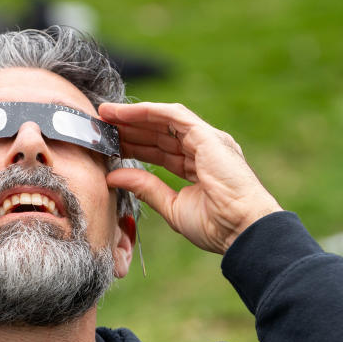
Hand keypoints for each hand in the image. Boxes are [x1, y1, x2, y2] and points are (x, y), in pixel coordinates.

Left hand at [98, 102, 281, 253]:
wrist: (242, 229)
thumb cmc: (216, 225)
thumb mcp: (172, 207)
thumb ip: (146, 188)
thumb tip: (114, 176)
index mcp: (198, 168)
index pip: (161, 151)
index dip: (135, 146)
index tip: (110, 145)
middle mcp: (203, 150)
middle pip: (160, 134)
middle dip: (130, 128)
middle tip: (101, 125)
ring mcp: (207, 141)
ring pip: (164, 121)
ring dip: (134, 116)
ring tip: (106, 114)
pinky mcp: (207, 136)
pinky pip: (173, 116)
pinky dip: (148, 112)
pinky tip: (125, 113)